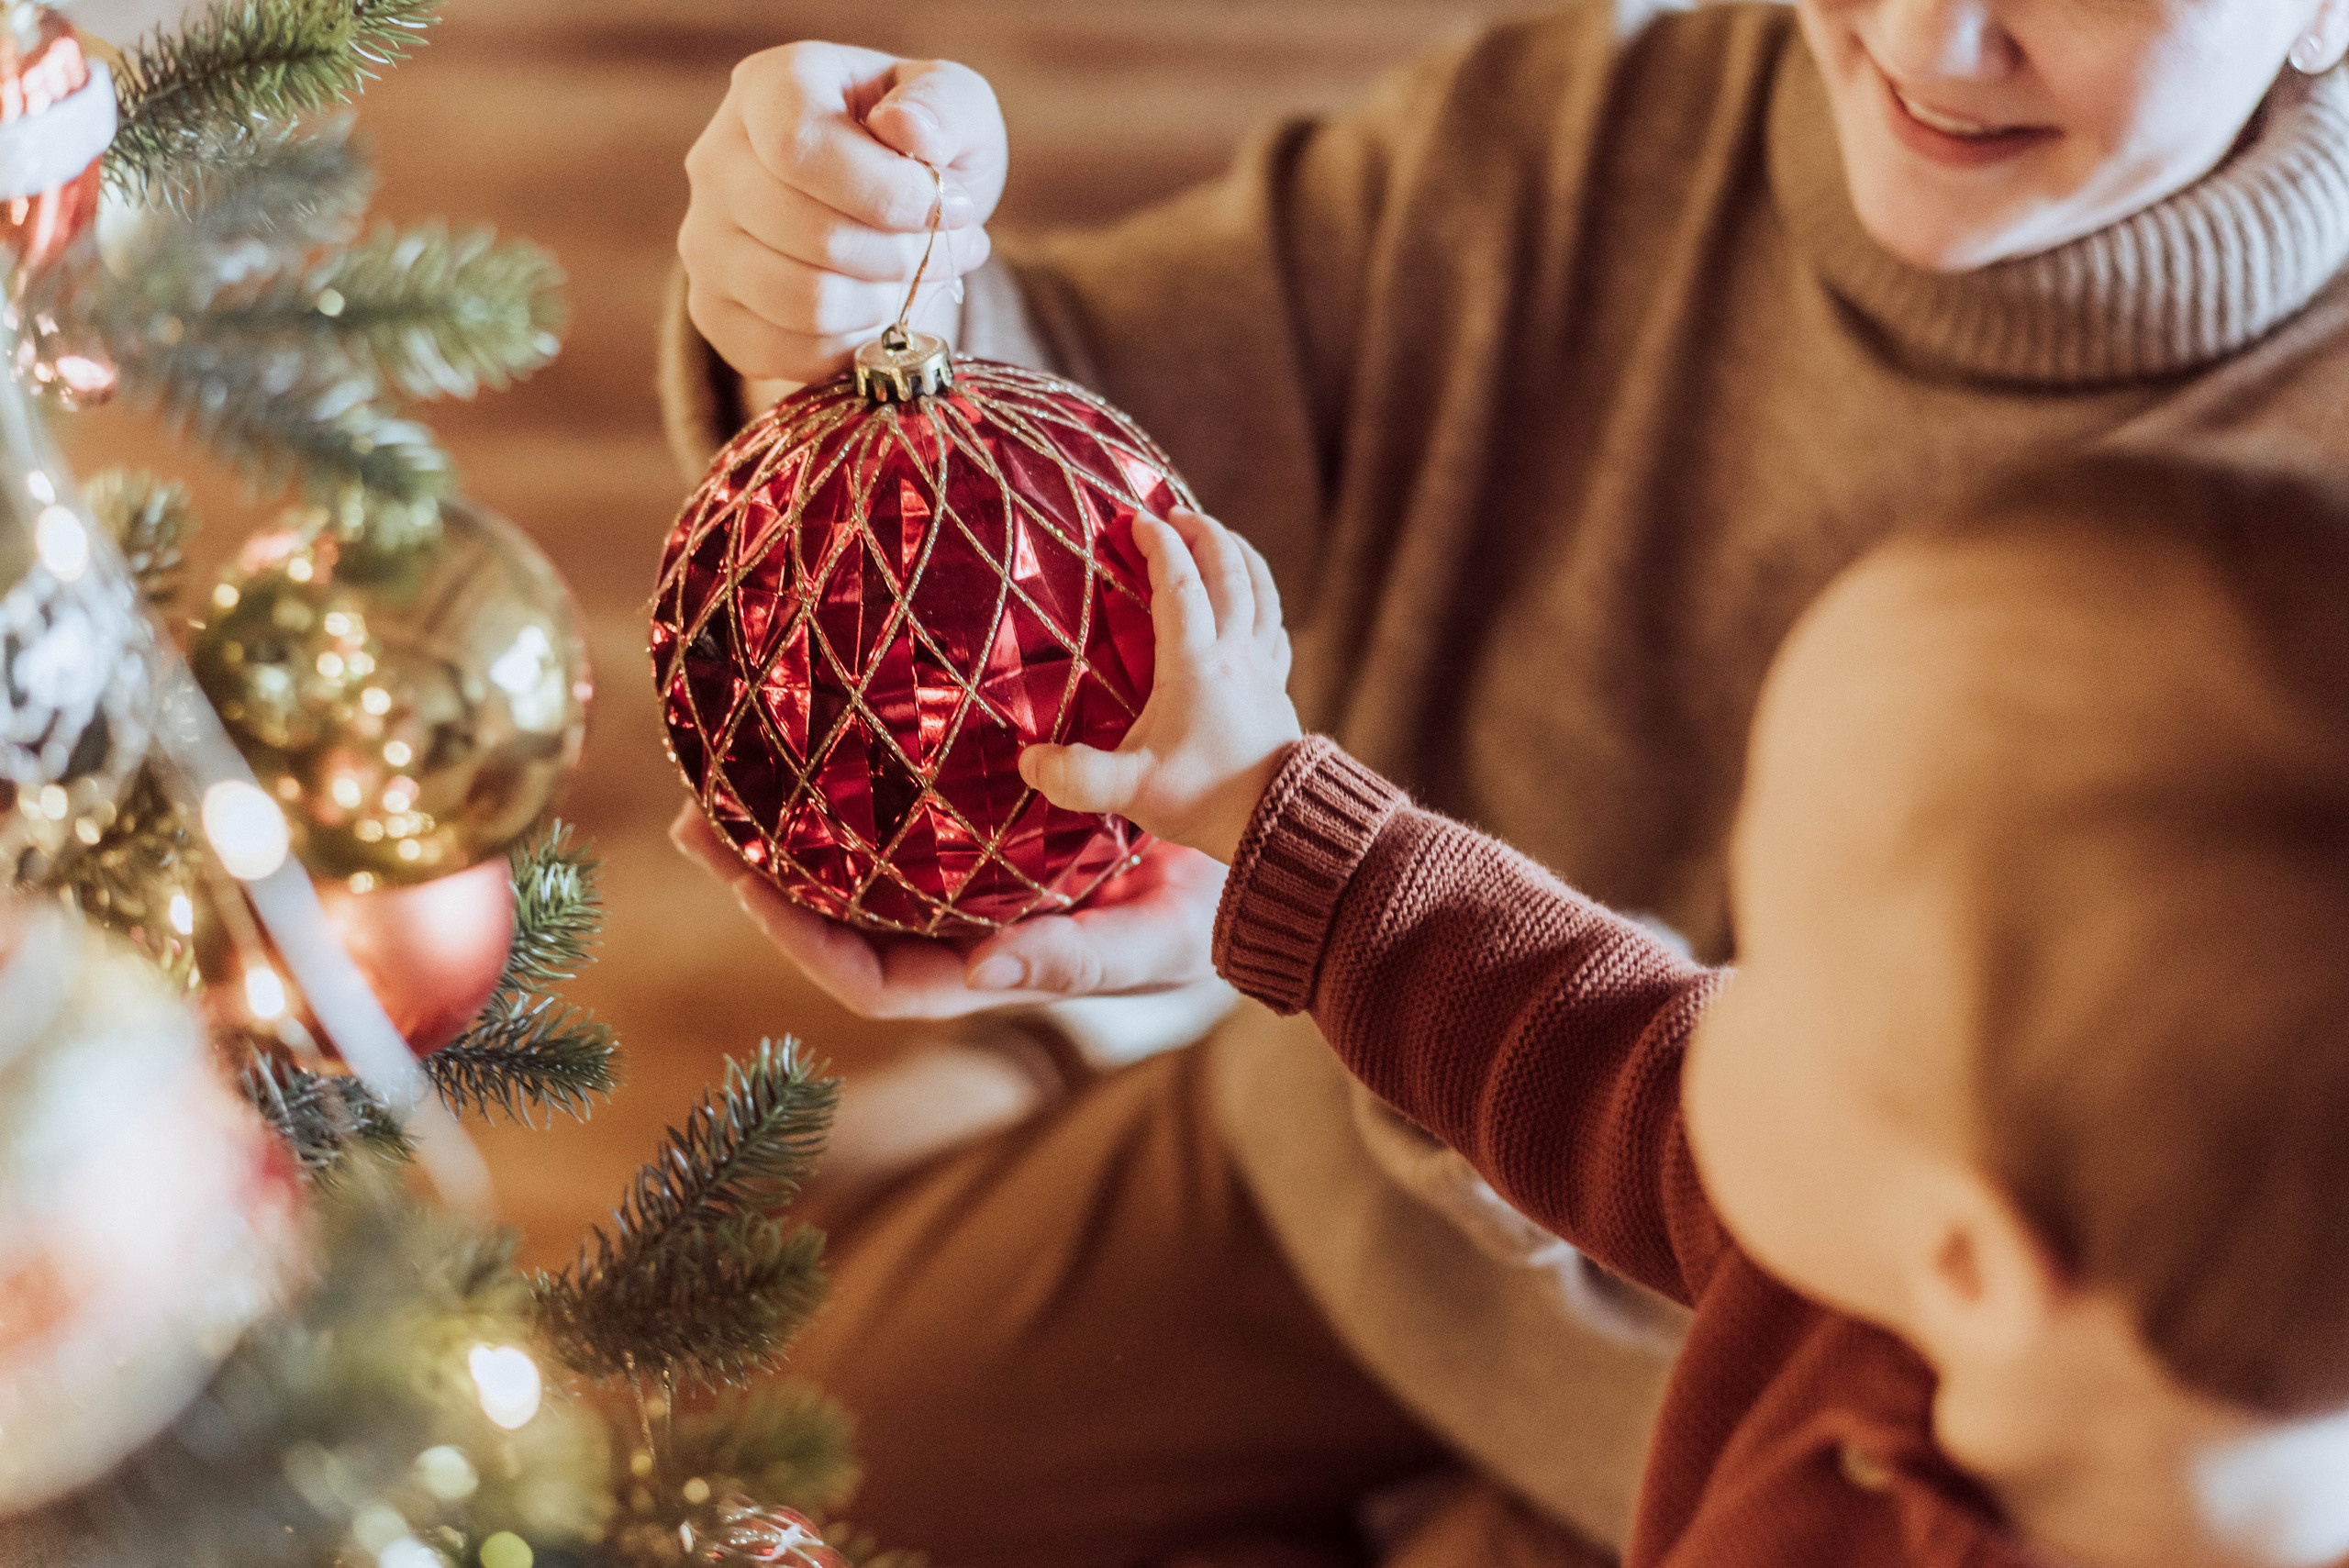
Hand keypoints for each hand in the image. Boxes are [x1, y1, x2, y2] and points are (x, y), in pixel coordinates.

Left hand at [671, 805, 1224, 1019]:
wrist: (1258, 870)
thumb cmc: (1211, 917)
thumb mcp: (1152, 940)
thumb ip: (1073, 960)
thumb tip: (983, 970)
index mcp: (989, 972)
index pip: (872, 980)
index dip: (801, 944)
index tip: (745, 887)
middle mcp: (962, 934)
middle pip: (838, 923)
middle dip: (762, 883)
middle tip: (696, 821)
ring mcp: (967, 889)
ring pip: (857, 872)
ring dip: (786, 836)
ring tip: (721, 781)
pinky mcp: (986, 842)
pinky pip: (901, 823)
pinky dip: (850, 792)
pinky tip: (819, 739)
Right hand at [679, 42, 1006, 387]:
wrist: (883, 212)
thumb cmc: (919, 150)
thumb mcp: (956, 106)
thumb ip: (945, 106)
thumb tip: (908, 131)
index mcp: (767, 87)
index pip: (798, 147)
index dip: (887, 193)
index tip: (950, 205)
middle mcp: (716, 161)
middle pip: (813, 235)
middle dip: (906, 255)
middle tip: (955, 247)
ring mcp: (704, 241)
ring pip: (805, 302)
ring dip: (887, 302)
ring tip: (919, 275)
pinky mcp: (712, 311)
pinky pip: (787, 353)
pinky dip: (853, 344)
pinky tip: (879, 310)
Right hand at [1020, 510, 1302, 862]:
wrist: (1278, 826)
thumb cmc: (1202, 801)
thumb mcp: (1129, 791)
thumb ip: (1075, 776)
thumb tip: (1028, 762)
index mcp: (1195, 664)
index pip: (1177, 584)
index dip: (1157, 545)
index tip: (1134, 520)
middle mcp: (1234, 654)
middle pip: (1227, 571)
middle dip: (1201, 533)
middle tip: (1175, 513)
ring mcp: (1263, 668)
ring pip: (1261, 590)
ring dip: (1239, 554)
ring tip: (1219, 534)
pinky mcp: (1279, 689)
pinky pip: (1276, 626)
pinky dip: (1265, 598)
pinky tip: (1254, 599)